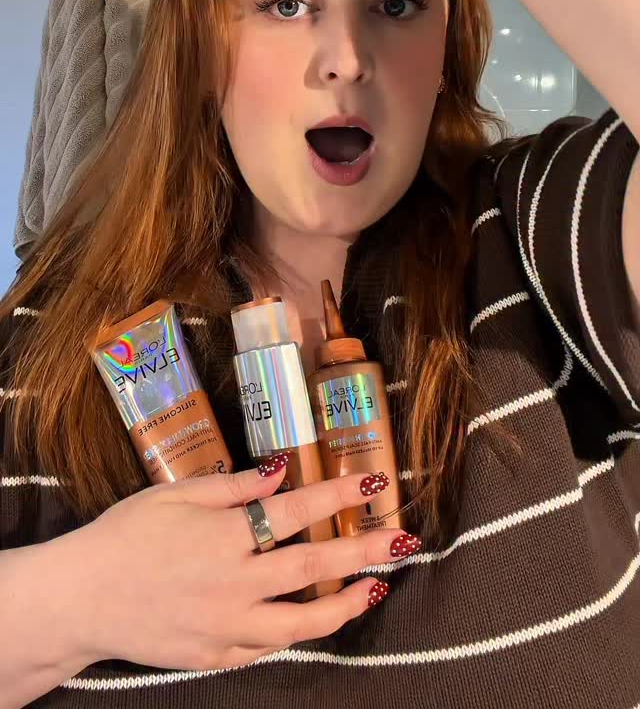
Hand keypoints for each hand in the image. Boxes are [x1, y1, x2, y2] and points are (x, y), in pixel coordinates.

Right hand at [72, 460, 419, 671]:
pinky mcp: (216, 656)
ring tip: (376, 588)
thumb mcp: (174, 495)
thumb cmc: (125, 536)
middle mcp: (234, 583)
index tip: (369, 481)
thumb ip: (231, 486)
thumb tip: (280, 471)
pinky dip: (297, 635)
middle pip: (313, 570)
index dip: (336, 495)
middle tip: (403, 541)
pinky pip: (267, 649)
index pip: (295, 512)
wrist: (82, 598)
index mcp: (224, 536)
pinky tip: (317, 621)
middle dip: (364, 552)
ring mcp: (227, 626)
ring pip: (302, 623)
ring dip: (346, 605)